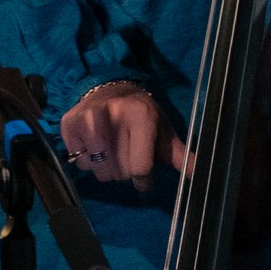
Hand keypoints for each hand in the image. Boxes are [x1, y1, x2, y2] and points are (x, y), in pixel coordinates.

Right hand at [60, 80, 183, 189]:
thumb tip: (200, 172)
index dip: (144, 181)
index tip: (145, 180)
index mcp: (141, 116)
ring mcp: (88, 118)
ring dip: (106, 169)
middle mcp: (113, 113)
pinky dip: (87, 161)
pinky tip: (94, 146)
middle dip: (125, 172)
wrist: (109, 87)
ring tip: (111, 152)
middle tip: (126, 155)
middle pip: (119, 172)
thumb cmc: (141, 115)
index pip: (140, 168)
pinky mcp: (69, 123)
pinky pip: (79, 162)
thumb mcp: (163, 132)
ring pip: (98, 171)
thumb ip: (180, 155)